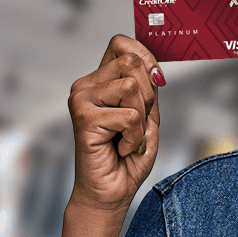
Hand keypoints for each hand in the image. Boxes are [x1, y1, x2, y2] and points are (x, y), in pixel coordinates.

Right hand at [66, 35, 164, 215]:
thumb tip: (154, 67)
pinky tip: (121, 148)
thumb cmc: (128, 156)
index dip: (146, 57)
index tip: (156, 81)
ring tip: (127, 136)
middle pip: (131, 62)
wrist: (111, 192)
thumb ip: (148, 88)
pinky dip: (135, 136)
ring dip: (141, 118)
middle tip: (137, 122)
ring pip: (131, 87)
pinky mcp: (84, 117)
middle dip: (148, 95)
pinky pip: (130, 115)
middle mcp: (86, 86)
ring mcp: (81, 99)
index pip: (121, 43)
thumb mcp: (148, 116)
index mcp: (100, 81)